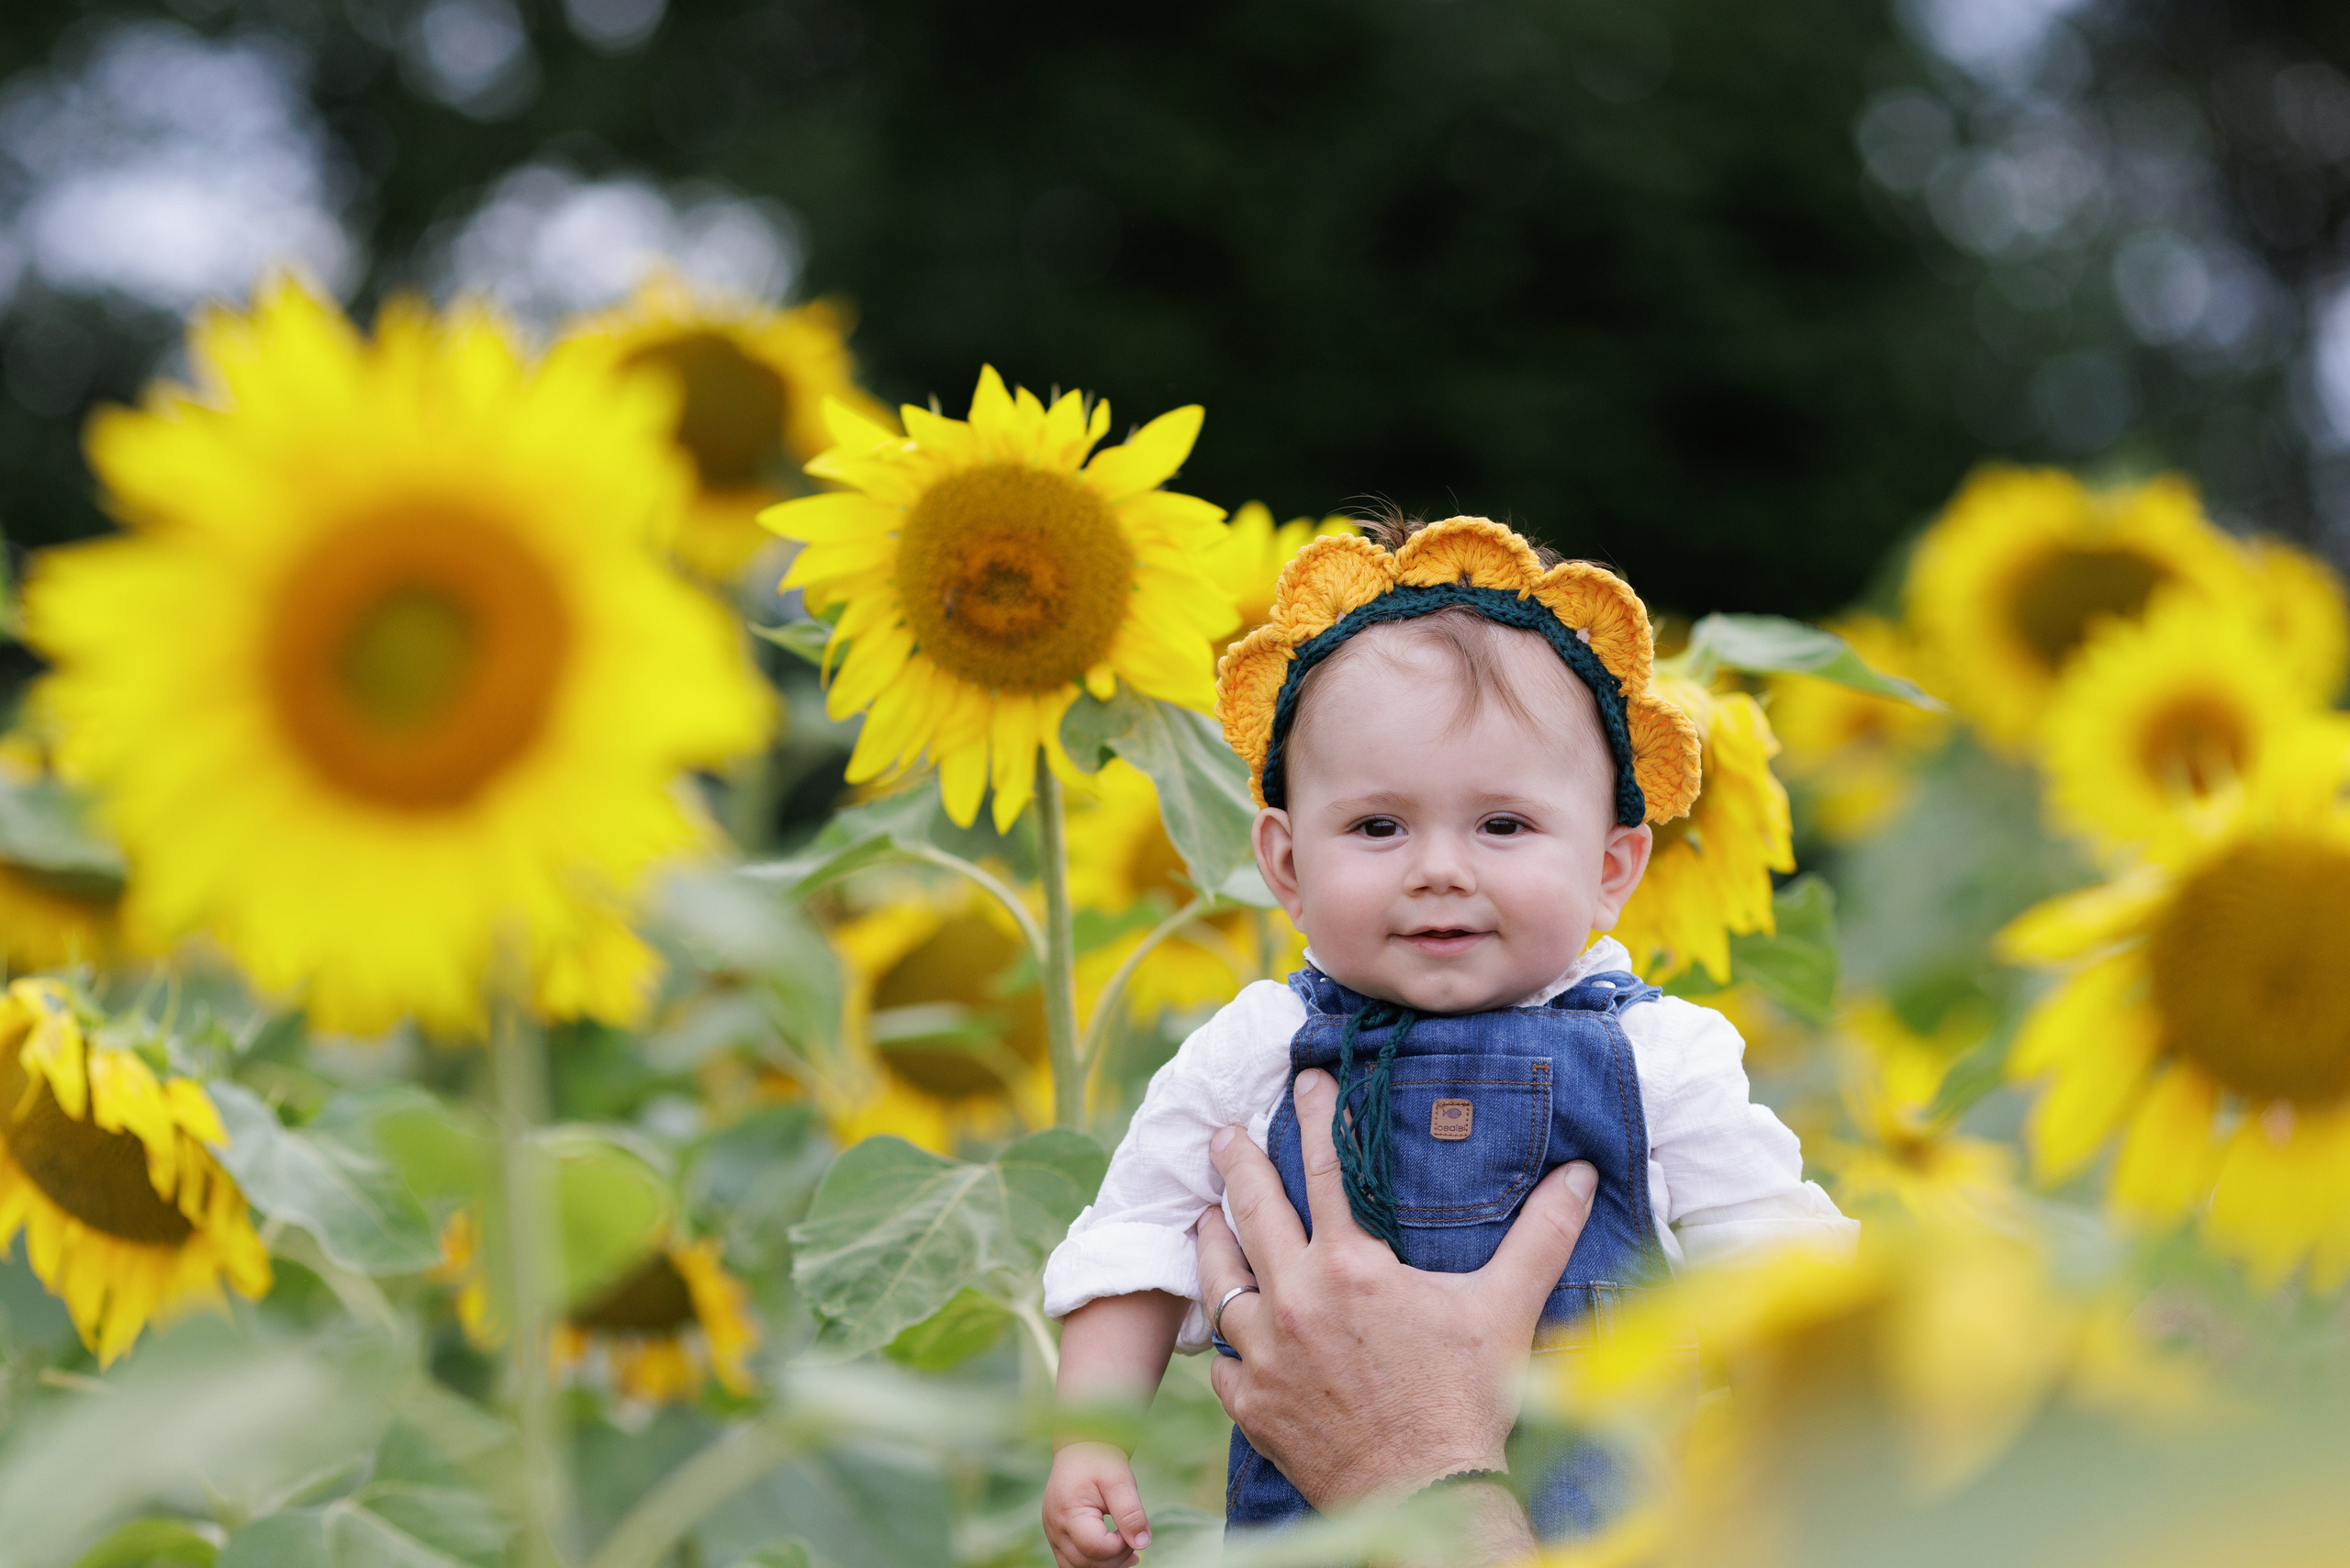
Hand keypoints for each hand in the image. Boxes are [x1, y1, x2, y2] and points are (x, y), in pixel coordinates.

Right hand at [1042, 1440, 1150, 1567]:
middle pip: (1085, 1563)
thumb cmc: (1099, 1459)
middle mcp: (1055, 1527)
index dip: (1120, 1546)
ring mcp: (1053, 1534)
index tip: (1132, 1527)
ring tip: (1127, 1552)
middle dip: (1115, 1558)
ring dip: (1104, 1565)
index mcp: (1068, 1511)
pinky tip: (1115, 1552)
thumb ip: (1130, 1512)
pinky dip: (1093, 1562)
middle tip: (1134, 1540)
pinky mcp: (1057, 1536)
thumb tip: (1142, 1543)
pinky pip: (1072, 1561)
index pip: (1095, 1547)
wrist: (1081, 1447)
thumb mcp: (1120, 1479)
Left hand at [1202, 1067, 1597, 1508]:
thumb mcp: (1507, 1308)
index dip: (1316, 1115)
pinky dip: (1224, 1340)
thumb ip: (1541, 1236)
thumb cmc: (1467, 1401)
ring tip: (1205, 1215)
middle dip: (1236, 1163)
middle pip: (1252, 1210)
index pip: (1328, 1168)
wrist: (1424, 1495)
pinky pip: (1222, 1360)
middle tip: (1221, 1133)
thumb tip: (1584, 1176)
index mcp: (1351, 1265)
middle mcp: (1295, 1298)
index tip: (1303, 1078)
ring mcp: (1265, 1352)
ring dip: (1211, 1241)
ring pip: (1220, 1280)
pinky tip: (1227, 1327)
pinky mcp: (1250, 1403)